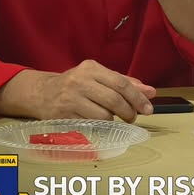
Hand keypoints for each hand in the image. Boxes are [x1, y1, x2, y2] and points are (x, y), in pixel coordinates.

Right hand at [29, 60, 155, 121]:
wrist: (42, 93)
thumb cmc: (77, 85)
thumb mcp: (99, 77)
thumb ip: (125, 83)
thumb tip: (151, 92)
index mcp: (91, 68)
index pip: (121, 83)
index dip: (138, 97)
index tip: (148, 108)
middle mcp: (79, 81)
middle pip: (114, 100)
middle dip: (129, 112)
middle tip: (133, 118)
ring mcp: (69, 99)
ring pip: (103, 115)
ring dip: (114, 121)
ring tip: (113, 119)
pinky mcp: (63, 116)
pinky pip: (90, 125)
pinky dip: (100, 126)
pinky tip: (99, 123)